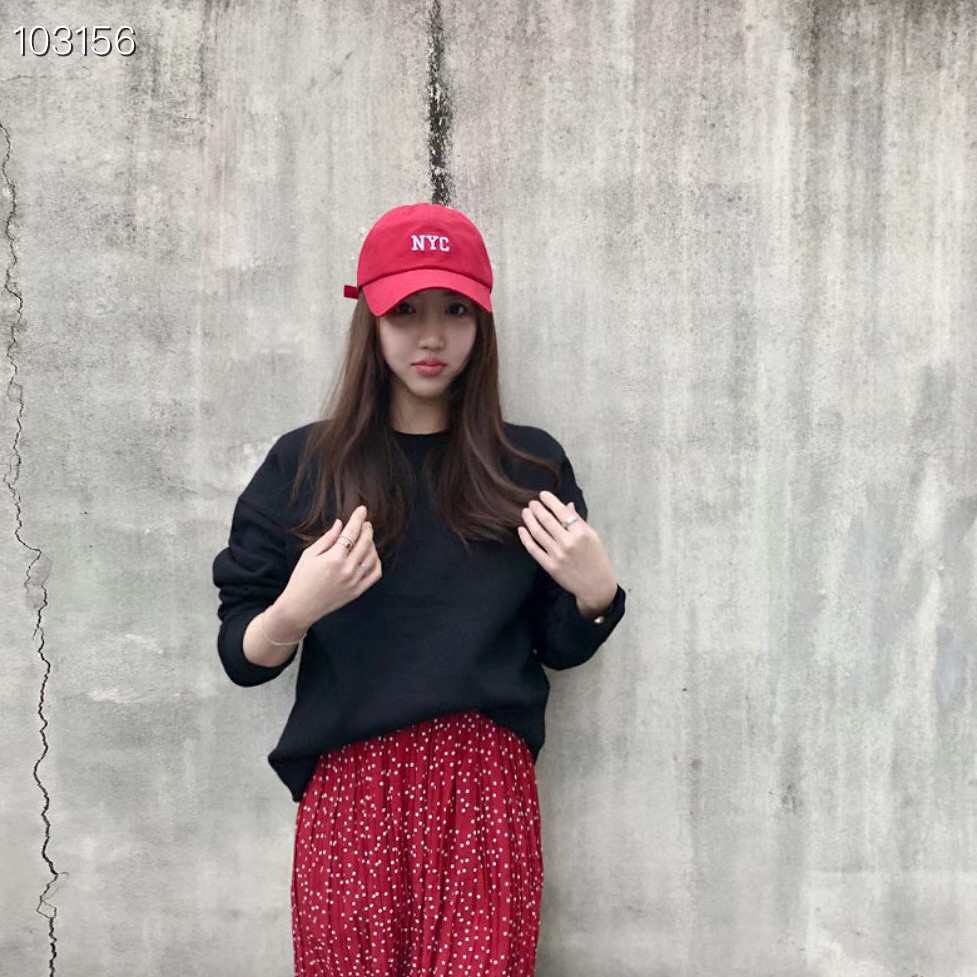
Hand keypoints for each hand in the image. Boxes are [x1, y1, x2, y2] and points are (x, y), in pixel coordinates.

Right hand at [272, 504, 381, 630]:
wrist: (301, 607)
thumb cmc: (301, 579)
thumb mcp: (309, 555)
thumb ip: (327, 539)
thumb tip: (340, 524)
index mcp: (333, 558)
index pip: (351, 533)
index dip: (358, 519)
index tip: (362, 509)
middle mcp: (347, 569)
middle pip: (365, 543)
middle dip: (367, 529)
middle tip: (366, 523)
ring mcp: (354, 581)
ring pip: (372, 557)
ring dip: (372, 544)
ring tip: (366, 539)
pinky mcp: (357, 591)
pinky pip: (375, 574)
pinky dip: (376, 562)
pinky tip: (371, 556)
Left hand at [517, 492, 617, 609]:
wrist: (596, 586)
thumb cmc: (597, 559)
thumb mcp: (593, 537)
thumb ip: (579, 520)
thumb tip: (567, 505)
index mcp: (581, 533)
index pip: (562, 511)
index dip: (550, 501)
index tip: (543, 495)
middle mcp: (568, 543)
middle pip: (547, 520)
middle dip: (537, 508)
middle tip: (532, 503)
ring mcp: (558, 555)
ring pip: (538, 533)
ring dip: (529, 520)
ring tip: (525, 512)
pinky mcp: (550, 566)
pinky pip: (533, 549)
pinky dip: (525, 538)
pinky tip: (521, 529)